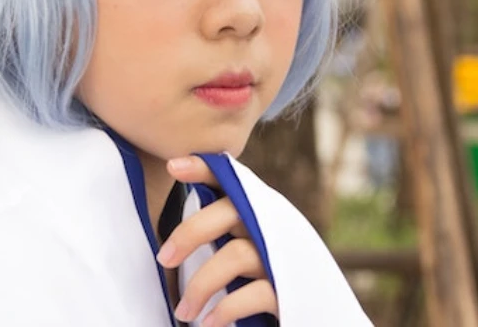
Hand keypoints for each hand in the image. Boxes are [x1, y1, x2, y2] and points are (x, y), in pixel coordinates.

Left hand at [157, 156, 278, 325]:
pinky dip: (225, 309)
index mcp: (255, 213)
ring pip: (237, 255)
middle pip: (230, 211)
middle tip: (164, 258)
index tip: (174, 167)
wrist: (313, 316)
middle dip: (191, 232)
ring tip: (184, 312)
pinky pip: (254, 294)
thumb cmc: (266, 281)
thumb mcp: (243, 250)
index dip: (204, 169)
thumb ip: (221, 236)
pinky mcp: (290, 292)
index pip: (231, 181)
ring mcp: (282, 259)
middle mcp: (271, 228)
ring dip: (201, 284)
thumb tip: (170, 245)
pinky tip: (208, 323)